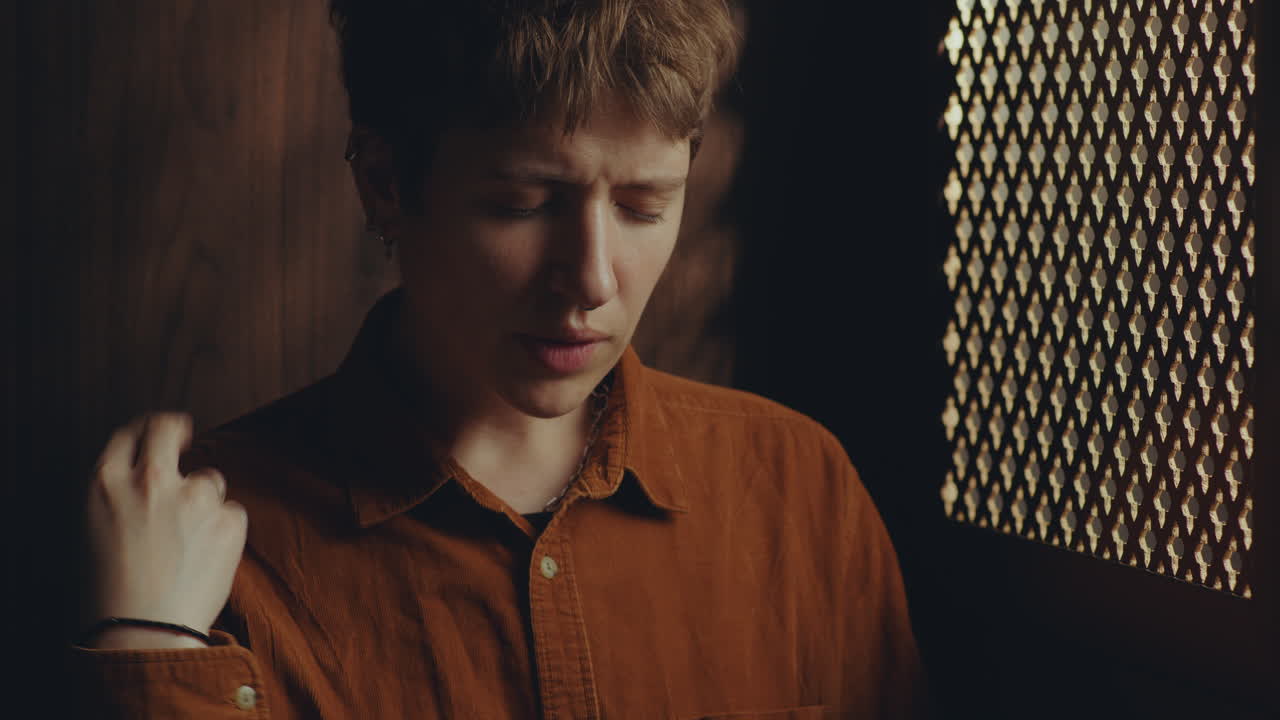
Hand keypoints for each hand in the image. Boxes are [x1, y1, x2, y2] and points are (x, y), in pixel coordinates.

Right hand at [83, 412, 247, 648]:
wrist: (144, 632)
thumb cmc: (114, 595)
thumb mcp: (98, 532)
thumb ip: (122, 497)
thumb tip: (148, 480)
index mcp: (107, 484)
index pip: (128, 437)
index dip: (145, 433)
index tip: (156, 434)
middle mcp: (150, 480)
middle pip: (166, 429)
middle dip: (176, 428)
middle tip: (185, 433)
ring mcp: (192, 496)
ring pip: (209, 480)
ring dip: (204, 501)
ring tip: (189, 546)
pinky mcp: (228, 516)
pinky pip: (232, 512)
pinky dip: (225, 529)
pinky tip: (207, 558)